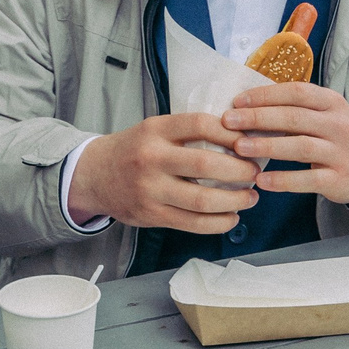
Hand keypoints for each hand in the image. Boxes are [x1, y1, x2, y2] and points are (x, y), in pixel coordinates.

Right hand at [67, 113, 258, 233]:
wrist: (93, 176)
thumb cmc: (134, 150)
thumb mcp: (154, 129)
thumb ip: (188, 133)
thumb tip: (240, 139)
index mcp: (155, 130)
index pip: (200, 125)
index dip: (231, 134)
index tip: (249, 142)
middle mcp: (151, 158)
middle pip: (205, 164)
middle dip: (240, 170)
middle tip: (255, 172)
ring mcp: (150, 190)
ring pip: (202, 200)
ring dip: (235, 200)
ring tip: (250, 197)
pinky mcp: (152, 215)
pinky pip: (193, 223)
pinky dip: (219, 222)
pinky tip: (232, 216)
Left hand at [221, 83, 348, 205]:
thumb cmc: (335, 135)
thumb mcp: (323, 113)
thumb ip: (293, 108)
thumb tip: (246, 105)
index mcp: (331, 102)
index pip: (296, 93)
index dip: (265, 95)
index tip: (238, 101)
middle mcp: (338, 125)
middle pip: (294, 118)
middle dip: (258, 118)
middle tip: (229, 122)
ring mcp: (340, 153)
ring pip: (300, 147)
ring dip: (267, 146)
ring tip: (240, 147)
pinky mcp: (339, 179)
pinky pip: (308, 179)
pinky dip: (283, 180)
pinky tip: (262, 180)